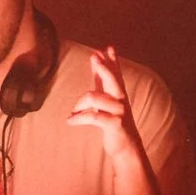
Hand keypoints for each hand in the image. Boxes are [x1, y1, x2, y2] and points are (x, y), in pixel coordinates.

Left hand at [67, 46, 144, 163]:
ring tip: (73, 112)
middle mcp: (121, 100)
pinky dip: (78, 118)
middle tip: (95, 57)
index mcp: (118, 94)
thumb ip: (101, 81)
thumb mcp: (106, 100)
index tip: (109, 48)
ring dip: (79, 104)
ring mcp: (119, 112)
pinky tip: (69, 120)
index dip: (113, 61)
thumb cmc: (113, 121)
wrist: (126, 147)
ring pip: (95, 97)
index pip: (116, 74)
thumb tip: (95, 59)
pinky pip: (92, 117)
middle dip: (104, 69)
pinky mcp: (114, 124)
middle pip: (113, 80)